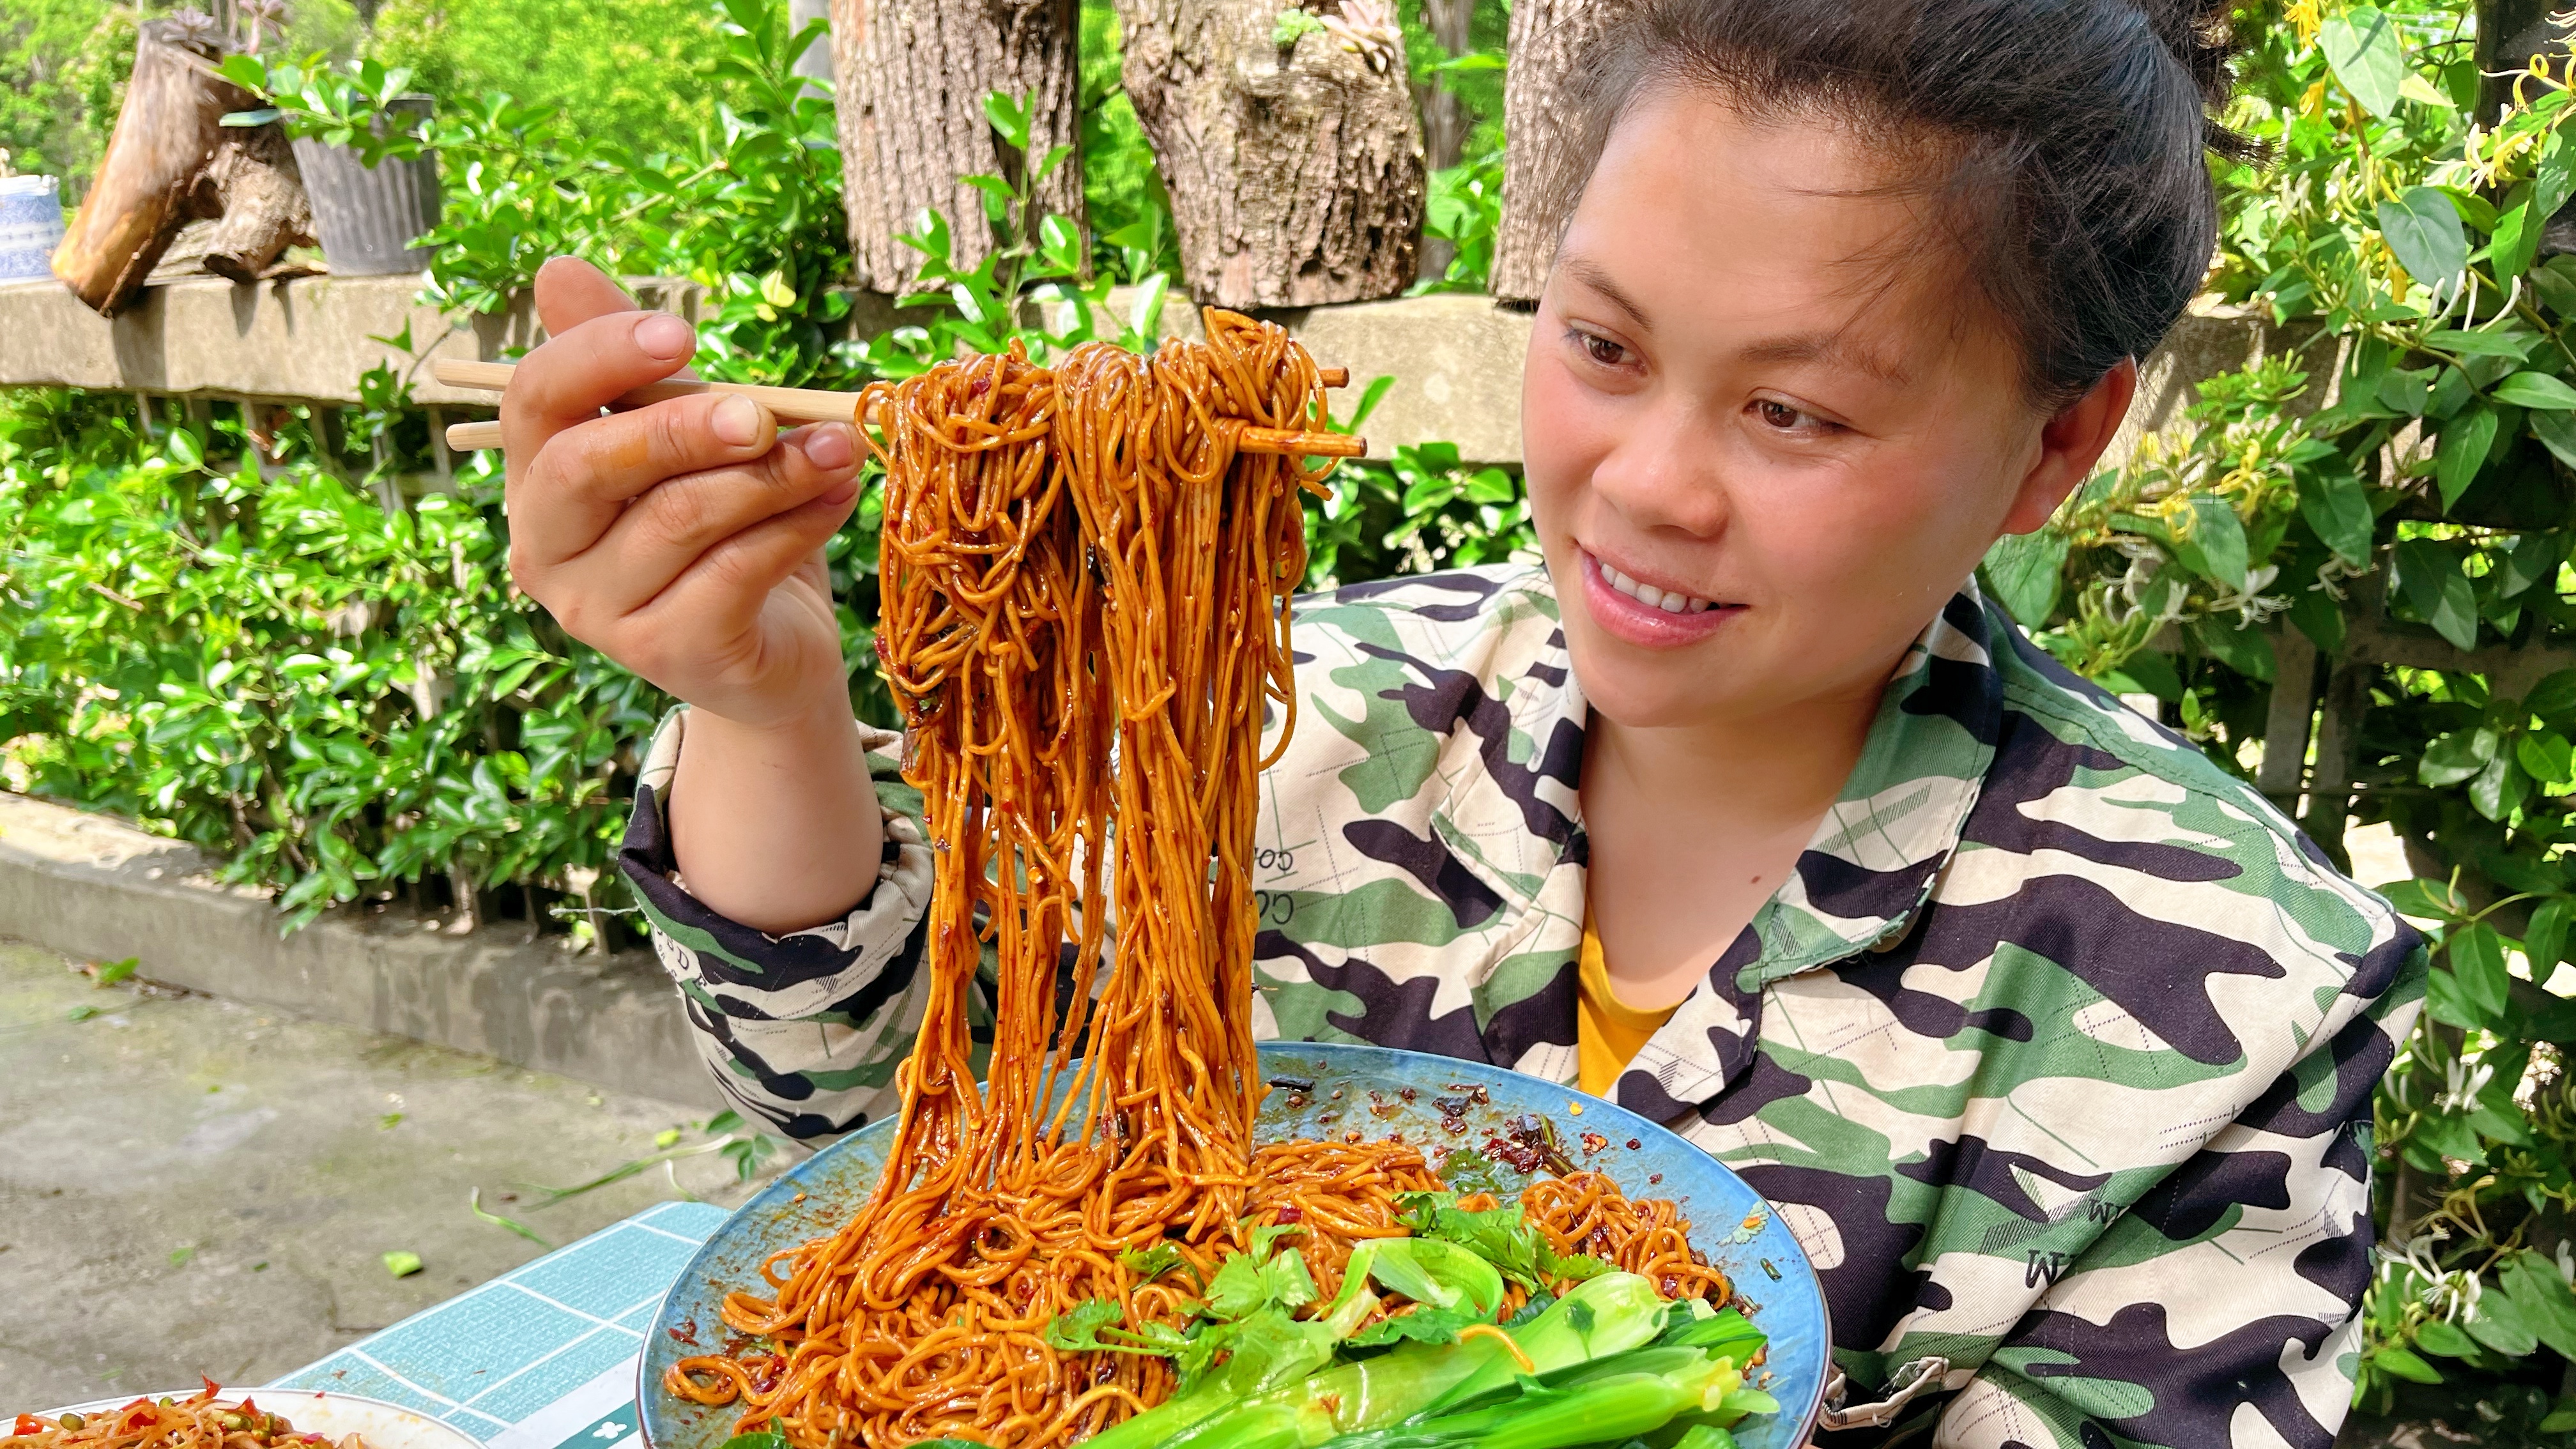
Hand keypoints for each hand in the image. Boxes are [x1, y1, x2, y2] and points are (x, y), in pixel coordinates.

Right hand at [500, 256, 861, 732]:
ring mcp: (599, 611)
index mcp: (537, 478)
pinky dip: (797, 525)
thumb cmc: (724, 526)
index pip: (535, 400)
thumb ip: (639, 367)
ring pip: (678, 518)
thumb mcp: (688, 436)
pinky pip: (734, 573)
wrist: (775, 647)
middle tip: (765, 411)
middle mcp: (546, 548)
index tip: (681, 332)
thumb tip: (557, 270)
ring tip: (839, 446)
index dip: (599, 355)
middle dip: (683, 425)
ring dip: (772, 473)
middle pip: (589, 465)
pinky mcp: (667, 652)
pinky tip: (839, 496)